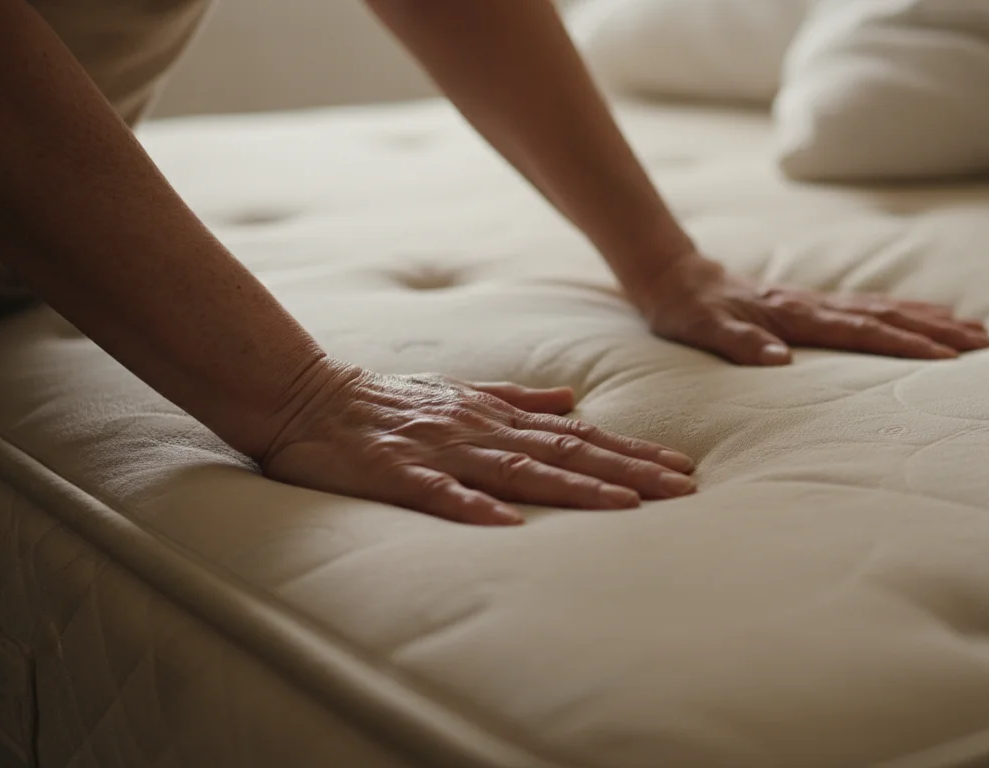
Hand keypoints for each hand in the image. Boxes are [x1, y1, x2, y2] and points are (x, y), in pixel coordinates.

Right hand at [258, 361, 696, 525]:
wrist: (305, 396)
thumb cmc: (387, 401)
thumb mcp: (460, 392)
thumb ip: (517, 398)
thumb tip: (571, 402)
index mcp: (495, 415)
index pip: (577, 436)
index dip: (631, 452)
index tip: (680, 469)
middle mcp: (478, 429)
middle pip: (565, 451)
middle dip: (627, 471)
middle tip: (682, 490)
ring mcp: (440, 449)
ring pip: (518, 469)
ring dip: (575, 486)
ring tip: (626, 506)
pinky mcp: (396, 472)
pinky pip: (440, 493)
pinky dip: (475, 507)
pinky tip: (510, 524)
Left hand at [632, 255, 988, 365]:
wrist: (677, 278)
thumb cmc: (689, 311)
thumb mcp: (703, 329)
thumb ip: (739, 343)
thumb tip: (778, 360)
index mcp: (795, 314)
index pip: (861, 331)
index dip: (906, 343)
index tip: (948, 356)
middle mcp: (814, 306)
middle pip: (889, 317)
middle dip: (940, 331)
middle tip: (988, 345)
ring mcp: (818, 303)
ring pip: (888, 309)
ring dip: (933, 321)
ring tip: (978, 332)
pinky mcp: (815, 306)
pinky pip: (873, 309)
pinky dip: (908, 313)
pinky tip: (930, 319)